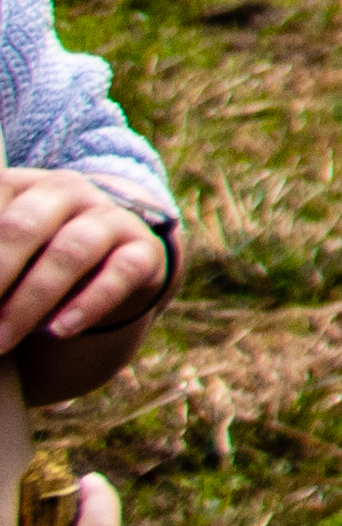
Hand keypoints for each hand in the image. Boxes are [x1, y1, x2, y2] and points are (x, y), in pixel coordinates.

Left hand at [0, 178, 157, 384]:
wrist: (108, 261)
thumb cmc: (34, 260)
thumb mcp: (8, 252)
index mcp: (22, 186)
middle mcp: (67, 192)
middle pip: (25, 225)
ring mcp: (109, 217)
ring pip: (71, 251)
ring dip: (30, 300)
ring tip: (2, 339)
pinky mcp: (144, 250)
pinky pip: (121, 272)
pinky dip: (88, 303)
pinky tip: (59, 330)